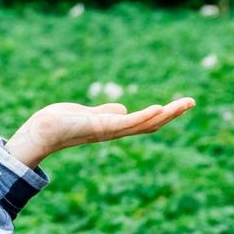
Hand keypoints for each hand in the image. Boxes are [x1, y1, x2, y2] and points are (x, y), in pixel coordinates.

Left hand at [13, 96, 197, 163]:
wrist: (41, 131)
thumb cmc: (59, 123)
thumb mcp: (87, 114)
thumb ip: (105, 112)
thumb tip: (123, 109)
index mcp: (113, 127)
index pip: (143, 121)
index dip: (162, 114)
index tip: (180, 105)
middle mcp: (115, 131)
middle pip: (150, 124)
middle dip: (171, 114)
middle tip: (192, 102)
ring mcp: (110, 130)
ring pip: (144, 123)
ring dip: (165, 114)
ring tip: (184, 104)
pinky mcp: (102, 127)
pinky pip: (127, 123)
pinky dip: (144, 116)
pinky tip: (159, 108)